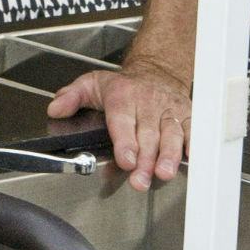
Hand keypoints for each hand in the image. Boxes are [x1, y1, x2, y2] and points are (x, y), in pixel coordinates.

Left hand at [46, 58, 188, 190]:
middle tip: (140, 180)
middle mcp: (147, 104)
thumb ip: (72, 96)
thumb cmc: (124, 85)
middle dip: (145, 160)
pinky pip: (192, 129)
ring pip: (171, 134)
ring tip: (163, 173)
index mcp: (123, 97)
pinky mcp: (186, 115)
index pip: (122, 121)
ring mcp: (168, 110)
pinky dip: (193, 143)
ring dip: (168, 156)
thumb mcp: (92, 83)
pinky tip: (191, 158)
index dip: (125, 142)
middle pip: (147, 135)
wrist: (158, 70)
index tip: (126, 160)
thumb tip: (56, 109)